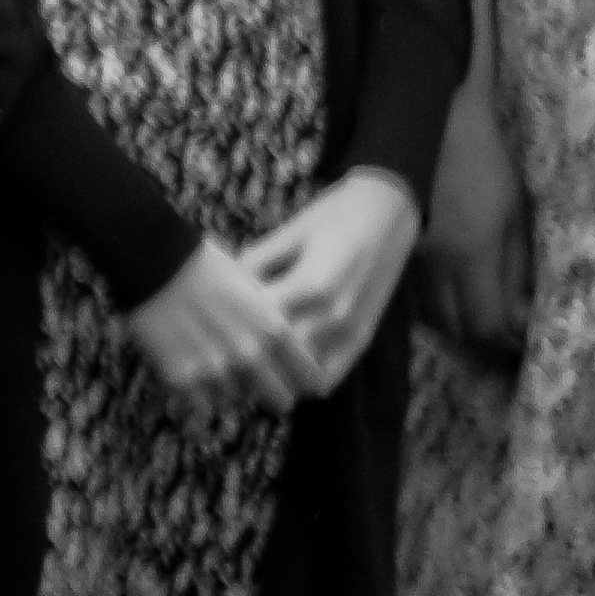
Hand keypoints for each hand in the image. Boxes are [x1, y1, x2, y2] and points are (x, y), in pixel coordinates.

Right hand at [128, 236, 321, 410]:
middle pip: (280, 401)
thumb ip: (272, 320)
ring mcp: (216, 370)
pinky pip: (201, 406)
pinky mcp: (181, 378)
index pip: (311, 378)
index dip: (302, 379)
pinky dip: (197, 395)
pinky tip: (190, 372)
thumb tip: (286, 342)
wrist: (151, 260)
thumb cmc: (203, 264)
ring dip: (228, 388)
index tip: (292, 376)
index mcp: (275, 330)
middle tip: (256, 380)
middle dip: (270, 392)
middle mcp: (251, 355)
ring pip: (236, 400)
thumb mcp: (253, 288)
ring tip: (212, 365)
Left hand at [237, 169, 422, 395]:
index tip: (205, 326)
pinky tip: (277, 369)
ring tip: (242, 364)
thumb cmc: (332, 216)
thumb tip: (218, 287)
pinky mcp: (363, 340)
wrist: (389, 214)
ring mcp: (352, 332)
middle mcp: (335, 316)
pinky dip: (300, 381)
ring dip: (272, 376)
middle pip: (277, 357)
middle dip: (243, 358)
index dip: (227, 328)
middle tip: (216, 353)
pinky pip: (329, 378)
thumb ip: (255, 263)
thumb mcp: (287, 232)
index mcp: (312, 285)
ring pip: (300, 377)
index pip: (256, 324)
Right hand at [424, 79, 525, 358]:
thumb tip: (521, 316)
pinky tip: (443, 288)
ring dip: (453, 319)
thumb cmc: (482, 161)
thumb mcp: (516, 212)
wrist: (424, 121)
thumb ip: (518, 268)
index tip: (519, 338)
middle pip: (454, 327)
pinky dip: (428, 300)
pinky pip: (407, 290)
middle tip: (499, 328)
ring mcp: (402, 253)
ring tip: (473, 308)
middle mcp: (431, 260)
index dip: (506, 340)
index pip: (487, 324)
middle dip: (480, 335)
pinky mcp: (384, 244)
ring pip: (427, 312)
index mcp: (471, 251)